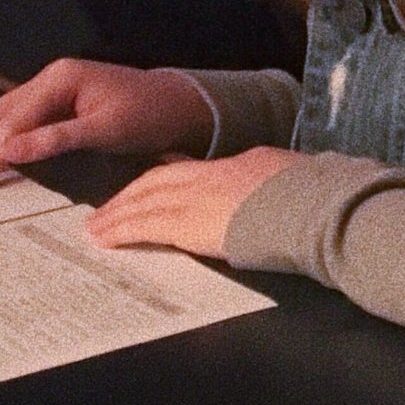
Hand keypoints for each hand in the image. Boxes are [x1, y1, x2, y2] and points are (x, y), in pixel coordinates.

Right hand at [0, 59, 215, 193]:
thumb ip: (57, 138)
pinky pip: (11, 126)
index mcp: (60, 79)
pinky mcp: (53, 107)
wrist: (178, 103)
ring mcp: (49, 92)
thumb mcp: (107, 128)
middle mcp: (48, 81)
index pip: (13, 122)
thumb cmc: (149, 113)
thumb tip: (10, 151)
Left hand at [85, 149, 301, 258]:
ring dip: (116, 214)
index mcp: (235, 166)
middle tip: (106, 210)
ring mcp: (196, 199)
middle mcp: (208, 177)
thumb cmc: (308, 194)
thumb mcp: (286, 177)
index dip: (160, 178)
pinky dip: (121, 230)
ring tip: (95, 227)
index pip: (187, 170)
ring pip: (144, 202)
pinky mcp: (188, 225)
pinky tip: (105, 238)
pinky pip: (144, 226)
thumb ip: (265, 181)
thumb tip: (263, 186)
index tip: (143, 187)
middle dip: (129, 196)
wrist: (307, 205)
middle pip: (156, 182)